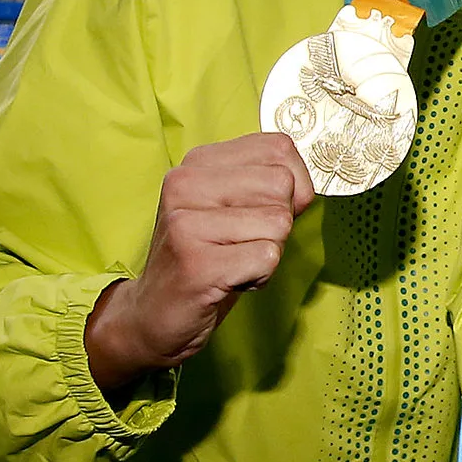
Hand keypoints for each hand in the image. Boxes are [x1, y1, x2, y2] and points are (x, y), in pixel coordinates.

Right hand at [84, 133, 314, 392]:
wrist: (154, 312)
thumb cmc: (207, 258)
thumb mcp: (236, 209)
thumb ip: (271, 187)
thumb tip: (307, 186)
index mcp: (198, 163)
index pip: (279, 148)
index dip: (291, 186)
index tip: (261, 212)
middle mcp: (186, 183)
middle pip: (282, 186)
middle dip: (278, 223)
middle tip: (243, 243)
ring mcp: (186, 222)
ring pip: (279, 224)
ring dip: (269, 252)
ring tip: (234, 261)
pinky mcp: (196, 262)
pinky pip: (267, 258)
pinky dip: (260, 276)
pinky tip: (229, 280)